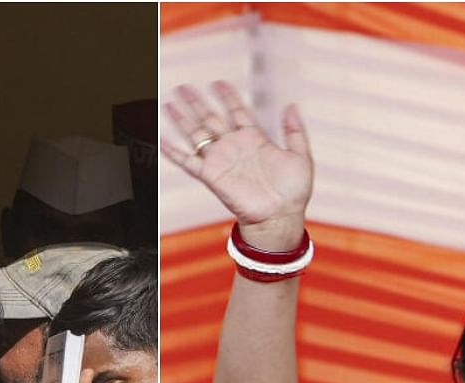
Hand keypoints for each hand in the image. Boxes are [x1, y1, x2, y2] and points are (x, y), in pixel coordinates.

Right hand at [161, 81, 312, 248]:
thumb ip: (295, 130)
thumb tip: (292, 106)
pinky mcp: (211, 176)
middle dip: (197, 102)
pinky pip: (188, 162)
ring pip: (196, 134)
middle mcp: (234, 147)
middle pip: (210, 118)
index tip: (218, 82)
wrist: (280, 217)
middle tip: (183, 87)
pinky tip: (162, 140)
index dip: (227, 96)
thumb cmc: (293, 193)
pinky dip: (174, 153)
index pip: (237, 111)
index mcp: (254, 139)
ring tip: (169, 104)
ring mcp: (221, 160)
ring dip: (182, 119)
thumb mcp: (301, 156)